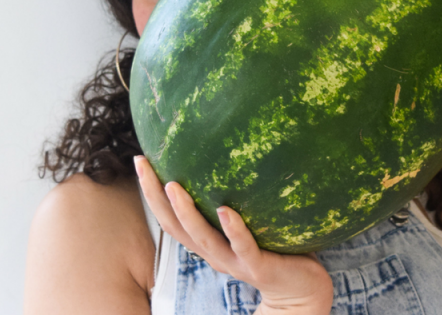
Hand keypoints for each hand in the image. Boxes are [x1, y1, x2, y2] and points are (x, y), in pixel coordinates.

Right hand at [134, 156, 333, 313]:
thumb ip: (240, 196)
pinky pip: (243, 246)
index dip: (152, 192)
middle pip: (175, 226)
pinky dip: (232, 229)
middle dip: (155, 196)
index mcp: (208, 243)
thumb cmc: (277, 250)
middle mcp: (214, 253)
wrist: (300, 290)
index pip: (170, 217)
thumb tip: (237, 151)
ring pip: (202, 237)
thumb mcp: (251, 222)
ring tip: (173, 186)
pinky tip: (225, 210)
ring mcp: (234, 261)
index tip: (141, 161)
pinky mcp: (257, 266)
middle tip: (143, 166)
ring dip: (185, 212)